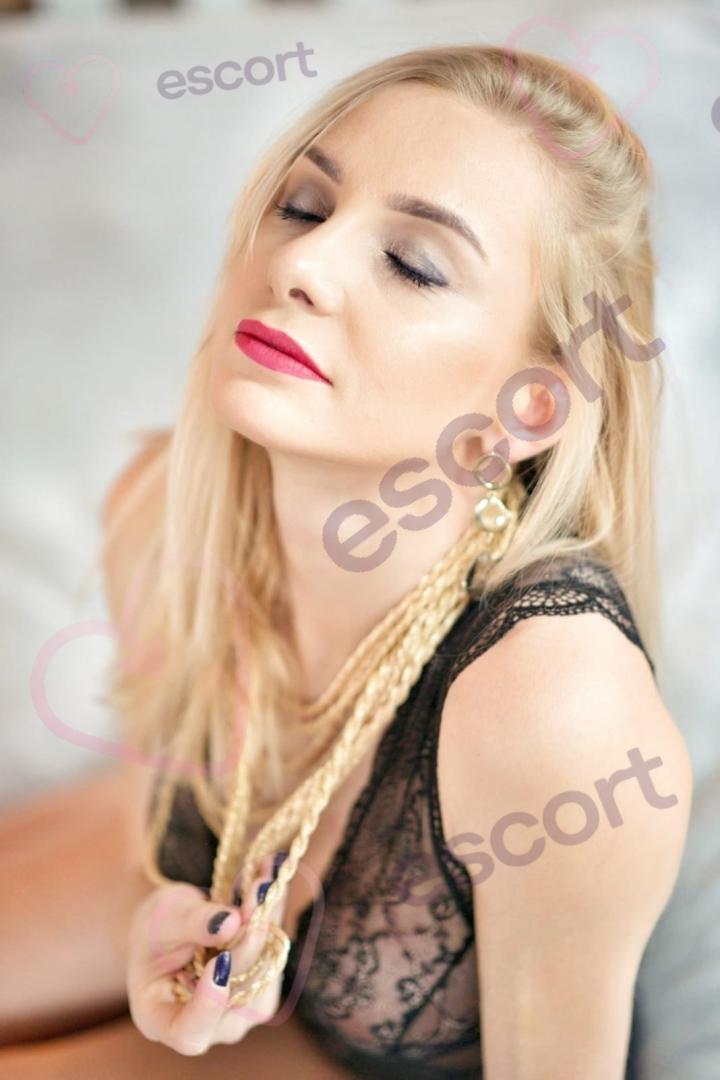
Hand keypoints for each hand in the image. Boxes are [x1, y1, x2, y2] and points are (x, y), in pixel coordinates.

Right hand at [126, 852, 288, 1054]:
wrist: (170, 925)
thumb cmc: (154, 928)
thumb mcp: (162, 919)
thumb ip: (191, 924)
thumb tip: (232, 923)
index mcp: (161, 1019)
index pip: (190, 1033)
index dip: (208, 1005)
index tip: (220, 962)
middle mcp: (205, 1025)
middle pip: (236, 992)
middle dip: (248, 938)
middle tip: (257, 891)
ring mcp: (238, 1011)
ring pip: (264, 971)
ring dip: (268, 921)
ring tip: (266, 879)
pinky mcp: (261, 987)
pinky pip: (275, 953)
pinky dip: (274, 916)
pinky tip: (271, 879)